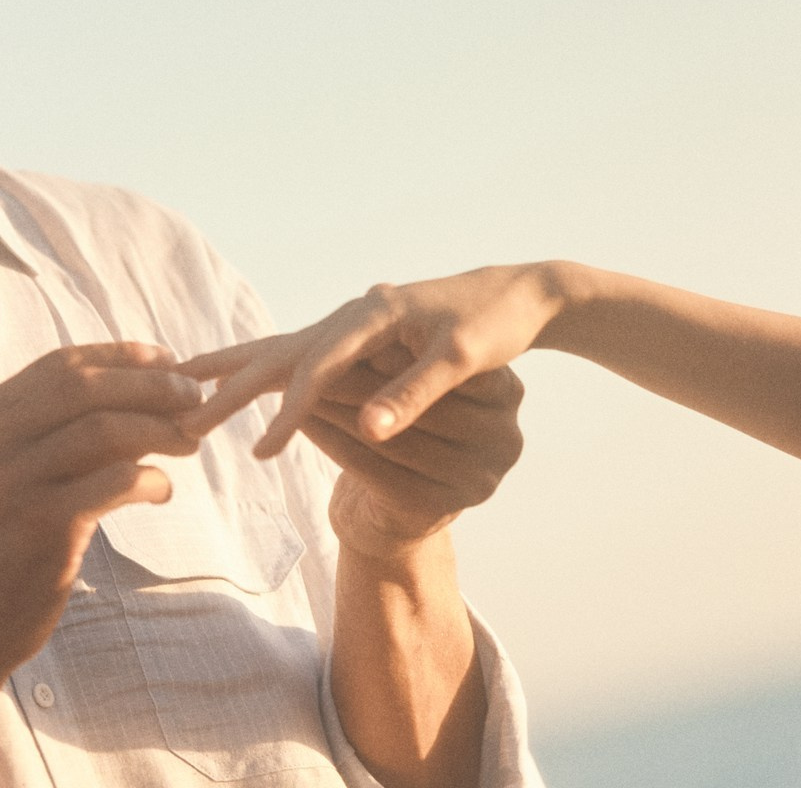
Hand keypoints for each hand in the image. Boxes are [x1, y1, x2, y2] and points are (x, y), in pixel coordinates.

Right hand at [0, 342, 203, 674]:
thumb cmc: (6, 541)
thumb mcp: (19, 473)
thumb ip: (66, 431)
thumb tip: (153, 391)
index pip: (61, 364)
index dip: (122, 357)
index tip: (169, 361)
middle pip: (83, 386)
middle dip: (149, 384)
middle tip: (195, 397)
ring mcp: (11, 482)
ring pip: (103, 428)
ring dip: (159, 429)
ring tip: (190, 443)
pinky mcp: (40, 524)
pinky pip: (114, 482)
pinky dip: (151, 478)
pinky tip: (163, 491)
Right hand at [179, 263, 566, 456]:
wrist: (515, 293)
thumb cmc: (493, 325)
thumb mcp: (461, 360)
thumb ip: (414, 394)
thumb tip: (370, 431)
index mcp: (374, 314)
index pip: (319, 368)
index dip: (290, 410)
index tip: (263, 448)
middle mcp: (353, 313)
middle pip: (282, 353)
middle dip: (232, 386)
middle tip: (185, 419)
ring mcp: (351, 321)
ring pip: (281, 349)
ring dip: (235, 372)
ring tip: (185, 385)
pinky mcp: (356, 333)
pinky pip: (300, 354)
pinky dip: (266, 369)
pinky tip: (239, 379)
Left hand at [308, 349, 525, 558]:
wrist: (398, 513)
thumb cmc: (411, 418)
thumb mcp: (421, 373)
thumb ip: (408, 347)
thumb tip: (376, 288)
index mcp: (507, 394)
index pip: (444, 367)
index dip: (391, 353)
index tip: (345, 331)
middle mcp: (504, 439)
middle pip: (416, 403)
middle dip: (355, 379)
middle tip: (306, 357)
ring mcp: (477, 478)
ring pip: (391, 435)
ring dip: (335, 407)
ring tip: (293, 385)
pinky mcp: (441, 510)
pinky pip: (376, 470)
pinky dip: (333, 441)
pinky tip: (303, 421)